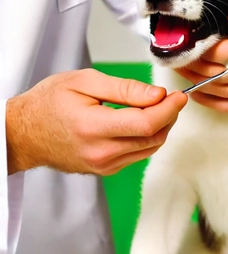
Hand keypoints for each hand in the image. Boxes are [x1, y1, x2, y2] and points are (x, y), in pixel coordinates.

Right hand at [5, 69, 187, 175]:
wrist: (23, 133)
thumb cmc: (49, 103)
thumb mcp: (84, 82)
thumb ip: (125, 89)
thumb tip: (158, 94)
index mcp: (93, 128)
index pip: (146, 123)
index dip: (169, 108)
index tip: (179, 95)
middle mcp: (100, 153)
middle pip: (153, 137)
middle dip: (169, 116)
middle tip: (171, 97)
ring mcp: (103, 166)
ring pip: (150, 148)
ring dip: (162, 127)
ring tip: (158, 106)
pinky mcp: (106, 171)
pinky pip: (139, 154)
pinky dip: (148, 137)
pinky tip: (143, 121)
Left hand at [176, 0, 227, 113]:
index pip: (219, 53)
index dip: (197, 49)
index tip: (182, 42)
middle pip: (216, 74)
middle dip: (191, 67)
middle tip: (173, 58)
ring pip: (222, 91)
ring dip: (197, 84)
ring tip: (180, 72)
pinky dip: (215, 103)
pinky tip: (199, 94)